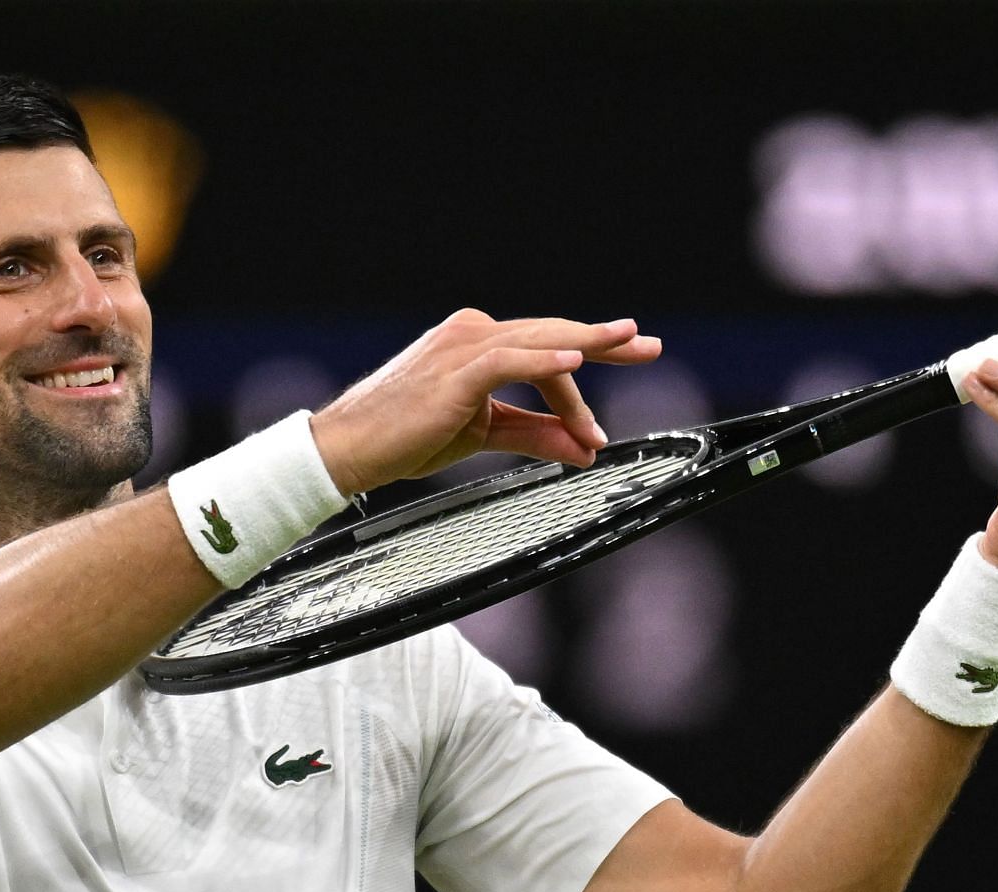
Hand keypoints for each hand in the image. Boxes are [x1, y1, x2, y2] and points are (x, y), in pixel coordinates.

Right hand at [308, 309, 662, 495]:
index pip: (544, 354)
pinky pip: (510, 359)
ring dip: (587, 347)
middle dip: (604, 342)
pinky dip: (545, 359)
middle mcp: (473, 335)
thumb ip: (535, 434)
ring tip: (627, 344)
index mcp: (478, 346)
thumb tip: (584, 448)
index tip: (606, 409)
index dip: (580, 382)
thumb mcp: (484, 435)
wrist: (349, 449)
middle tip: (648, 345)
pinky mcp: (455, 370)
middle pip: (551, 336)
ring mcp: (463, 348)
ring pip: (538, 341)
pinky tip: (577, 359)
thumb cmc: (406, 438)